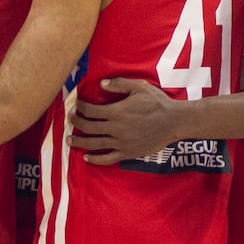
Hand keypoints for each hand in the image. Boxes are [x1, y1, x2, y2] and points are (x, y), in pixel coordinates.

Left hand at [71, 76, 187, 164]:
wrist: (174, 122)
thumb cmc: (158, 103)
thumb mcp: (139, 87)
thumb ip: (119, 84)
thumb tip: (101, 84)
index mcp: (116, 112)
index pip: (90, 110)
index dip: (80, 107)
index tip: (77, 105)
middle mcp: (115, 128)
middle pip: (88, 127)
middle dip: (76, 122)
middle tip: (70, 119)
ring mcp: (120, 143)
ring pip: (94, 144)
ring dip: (79, 142)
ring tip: (69, 140)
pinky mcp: (127, 153)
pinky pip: (107, 159)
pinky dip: (95, 159)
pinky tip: (86, 158)